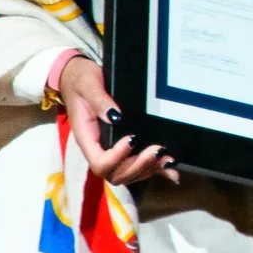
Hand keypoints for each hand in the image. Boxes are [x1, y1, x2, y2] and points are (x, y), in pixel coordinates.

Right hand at [56, 57, 178, 186]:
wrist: (80, 77)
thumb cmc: (81, 81)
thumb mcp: (87, 85)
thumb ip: (99, 101)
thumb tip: (116, 116)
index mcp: (87, 138)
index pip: (100, 163)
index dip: (117, 157)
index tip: (132, 139)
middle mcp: (99, 149)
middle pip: (116, 174)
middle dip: (138, 166)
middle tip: (157, 150)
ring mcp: (113, 150)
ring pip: (129, 174)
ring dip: (149, 169)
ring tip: (167, 158)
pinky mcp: (125, 147)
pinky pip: (140, 165)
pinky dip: (157, 170)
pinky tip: (172, 171)